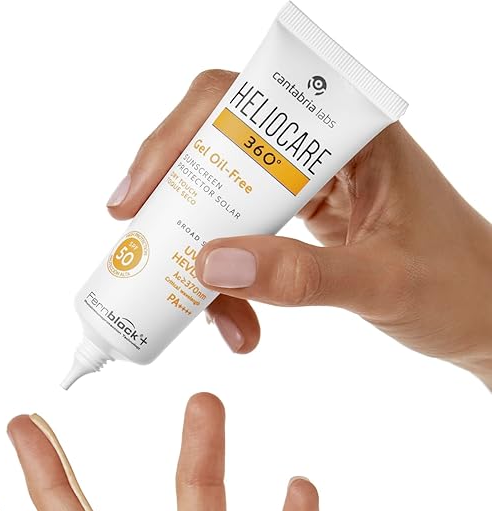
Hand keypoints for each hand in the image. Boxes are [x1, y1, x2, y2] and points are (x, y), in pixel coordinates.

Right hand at [107, 70, 491, 387]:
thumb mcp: (381, 283)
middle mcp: (324, 151)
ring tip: (215, 319)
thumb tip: (210, 265)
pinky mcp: (307, 224)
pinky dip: (228, 280)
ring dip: (203, 257)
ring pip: (227, 202)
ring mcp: (313, 188)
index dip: (178, 137)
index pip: (244, 104)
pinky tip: (237, 321)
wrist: (487, 318)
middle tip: (144, 251)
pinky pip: (245, 239)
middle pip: (221, 150)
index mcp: (350, 135)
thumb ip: (301, 277)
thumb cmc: (458, 287)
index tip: (138, 194)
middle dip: (178, 205)